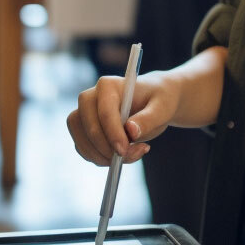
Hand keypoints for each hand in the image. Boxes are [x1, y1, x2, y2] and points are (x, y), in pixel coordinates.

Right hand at [66, 71, 181, 165]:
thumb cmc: (158, 101)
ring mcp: (83, 114)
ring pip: (83, 142)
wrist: (153, 102)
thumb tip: (131, 131)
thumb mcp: (162, 108)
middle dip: (108, 149)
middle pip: (89, 128)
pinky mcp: (82, 130)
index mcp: (108, 85)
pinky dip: (100, 159)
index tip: (124, 150)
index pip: (105, 112)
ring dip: (104, 157)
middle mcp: (90, 98)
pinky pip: (84, 150)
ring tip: (132, 154)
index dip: (113, 134)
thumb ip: (148, 119)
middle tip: (132, 155)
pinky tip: (122, 155)